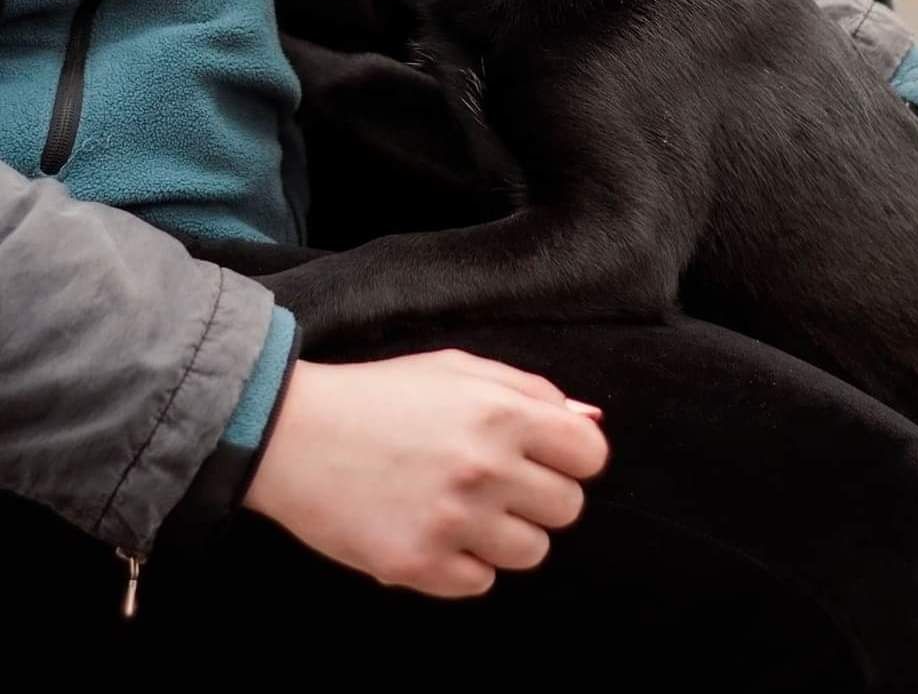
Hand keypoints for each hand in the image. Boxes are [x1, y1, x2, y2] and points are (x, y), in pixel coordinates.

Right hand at [244, 349, 607, 596]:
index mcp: (501, 413)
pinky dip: (463, 562)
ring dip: (504, 532)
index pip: (590, 454)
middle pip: (567, 508)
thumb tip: (589, 422)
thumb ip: (531, 391)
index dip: (573, 456)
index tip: (546, 457)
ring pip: (530, 552)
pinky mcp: (419, 565)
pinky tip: (432, 528)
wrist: (294, 434)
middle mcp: (485, 468)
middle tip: (495, 479)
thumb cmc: (381, 394)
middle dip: (539, 494)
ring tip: (461, 505)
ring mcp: (453, 521)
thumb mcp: (459, 368)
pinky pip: (480, 582)